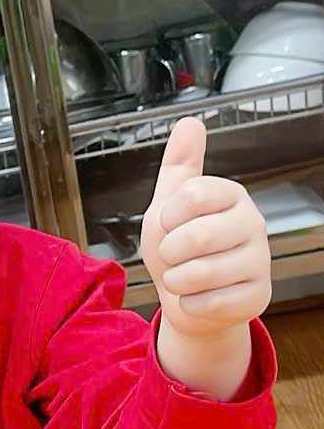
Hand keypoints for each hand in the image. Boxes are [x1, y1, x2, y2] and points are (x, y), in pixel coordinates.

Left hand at [141, 117, 270, 339]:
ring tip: (185, 276)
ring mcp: (260, 261)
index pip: (192, 195)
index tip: (170, 223)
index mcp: (231, 195)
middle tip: (175, 255)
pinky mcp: (257, 296)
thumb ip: (178, 167)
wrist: (186, 299)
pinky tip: (200, 297)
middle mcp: (253, 223)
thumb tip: (189, 122)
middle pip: (194, 237)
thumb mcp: (167, 206)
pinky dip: (189, 305)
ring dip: (176, 280)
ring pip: (199, 273)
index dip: (168, 216)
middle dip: (169, 252)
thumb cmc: (177, 250)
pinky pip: (207, 303)